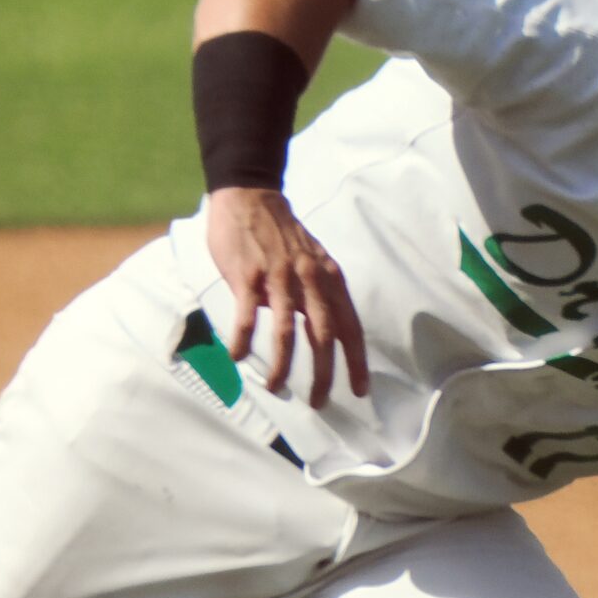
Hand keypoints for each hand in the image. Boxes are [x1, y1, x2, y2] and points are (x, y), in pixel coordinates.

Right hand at [203, 186, 369, 408]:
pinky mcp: (248, 278)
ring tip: (276, 388)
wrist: (250, 196)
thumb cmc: (281, 234)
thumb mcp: (313, 260)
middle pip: (323, 336)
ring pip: (287, 333)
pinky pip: (247, 318)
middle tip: (319, 402)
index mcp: (329, 278)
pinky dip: (244, 341)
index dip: (356, 360)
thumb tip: (318, 331)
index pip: (350, 326)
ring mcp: (279, 279)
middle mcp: (309, 280)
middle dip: (324, 374)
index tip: (360, 390)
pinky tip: (238, 357)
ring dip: (282, 366)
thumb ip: (318, 293)